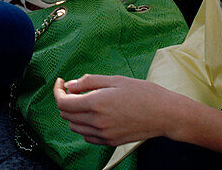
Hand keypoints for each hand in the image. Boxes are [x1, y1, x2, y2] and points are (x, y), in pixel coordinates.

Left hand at [53, 75, 179, 145]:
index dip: (57, 91)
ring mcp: (103, 135)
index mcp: (96, 103)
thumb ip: (89, 82)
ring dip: (73, 113)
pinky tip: (94, 114)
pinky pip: (86, 136)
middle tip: (72, 88)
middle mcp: (97, 122)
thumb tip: (69, 85)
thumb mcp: (115, 79)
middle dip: (64, 100)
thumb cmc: (143, 92)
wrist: (164, 114)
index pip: (63, 103)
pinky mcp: (109, 142)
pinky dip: (83, 125)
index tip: (61, 82)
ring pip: (74, 126)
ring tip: (85, 100)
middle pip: (66, 115)